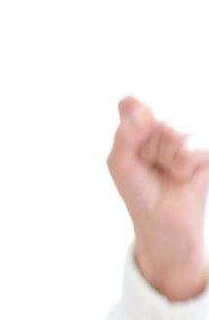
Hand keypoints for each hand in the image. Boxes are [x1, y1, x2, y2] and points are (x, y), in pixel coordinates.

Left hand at [108, 98, 208, 302]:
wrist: (162, 219)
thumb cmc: (139, 190)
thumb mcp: (120, 162)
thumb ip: (125, 133)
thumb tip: (134, 101)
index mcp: (143, 123)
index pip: (133, 107)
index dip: (130, 130)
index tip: (131, 150)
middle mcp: (168, 125)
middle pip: (155, 122)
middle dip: (148, 150)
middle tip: (152, 166)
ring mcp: (190, 137)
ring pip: (175, 134)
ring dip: (166, 159)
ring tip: (168, 171)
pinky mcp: (207, 152)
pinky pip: (193, 149)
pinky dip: (183, 166)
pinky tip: (182, 175)